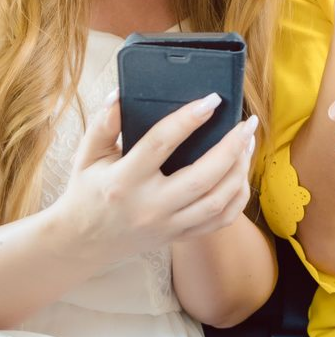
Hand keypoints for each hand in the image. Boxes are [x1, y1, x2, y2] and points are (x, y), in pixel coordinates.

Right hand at [56, 92, 258, 265]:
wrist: (84, 242)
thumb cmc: (88, 191)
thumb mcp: (87, 156)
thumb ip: (103, 124)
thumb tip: (121, 93)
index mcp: (124, 181)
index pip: (161, 144)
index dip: (189, 119)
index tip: (213, 99)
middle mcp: (150, 206)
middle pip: (203, 178)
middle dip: (232, 147)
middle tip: (247, 123)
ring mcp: (168, 225)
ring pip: (218, 201)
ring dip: (240, 170)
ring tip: (248, 142)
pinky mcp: (180, 236)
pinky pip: (220, 221)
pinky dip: (238, 197)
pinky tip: (242, 173)